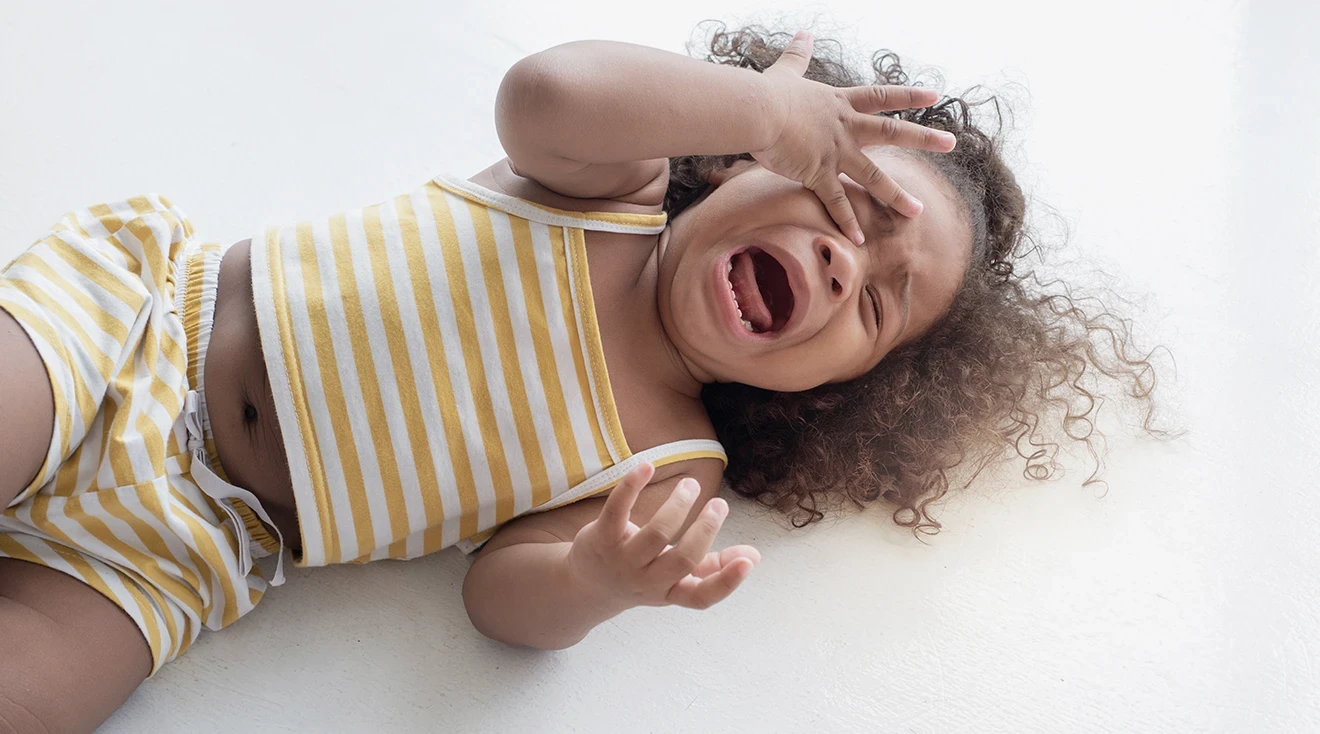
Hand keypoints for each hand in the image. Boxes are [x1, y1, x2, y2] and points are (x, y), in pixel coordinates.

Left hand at [566, 462, 759, 610]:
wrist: (588, 585)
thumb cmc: (642, 576)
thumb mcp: (675, 579)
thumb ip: (713, 567)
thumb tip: (753, 555)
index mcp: (671, 592)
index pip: (701, 597)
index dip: (726, 582)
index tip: (747, 560)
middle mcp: (647, 581)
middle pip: (681, 559)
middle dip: (705, 529)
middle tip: (718, 503)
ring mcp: (622, 561)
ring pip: (655, 534)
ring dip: (678, 505)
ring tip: (691, 485)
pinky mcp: (600, 538)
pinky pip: (617, 510)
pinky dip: (632, 486)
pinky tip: (647, 466)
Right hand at [750, 30, 956, 242]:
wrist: (757, 111)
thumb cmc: (766, 93)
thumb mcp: (785, 72)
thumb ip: (797, 56)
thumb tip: (802, 34)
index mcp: (838, 104)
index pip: (881, 97)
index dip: (908, 95)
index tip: (935, 95)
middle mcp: (844, 127)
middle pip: (891, 132)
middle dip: (923, 138)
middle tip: (952, 143)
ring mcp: (834, 151)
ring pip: (873, 175)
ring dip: (896, 195)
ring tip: (918, 211)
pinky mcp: (817, 172)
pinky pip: (836, 201)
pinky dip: (847, 221)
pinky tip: (860, 239)